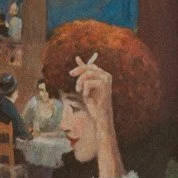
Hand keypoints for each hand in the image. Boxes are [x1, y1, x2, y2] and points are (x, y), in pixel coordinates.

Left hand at [69, 53, 123, 177]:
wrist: (100, 118)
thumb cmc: (94, 106)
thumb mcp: (85, 89)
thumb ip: (83, 76)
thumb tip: (77, 59)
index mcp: (103, 76)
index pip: (91, 66)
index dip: (81, 65)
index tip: (73, 66)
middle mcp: (107, 76)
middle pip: (89, 67)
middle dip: (78, 71)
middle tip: (71, 75)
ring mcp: (107, 80)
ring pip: (88, 73)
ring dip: (80, 82)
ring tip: (79, 90)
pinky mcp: (105, 86)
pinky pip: (88, 82)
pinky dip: (84, 90)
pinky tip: (86, 96)